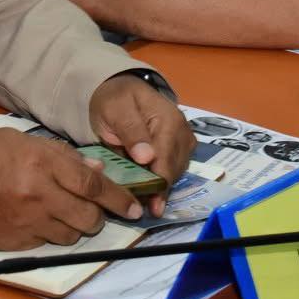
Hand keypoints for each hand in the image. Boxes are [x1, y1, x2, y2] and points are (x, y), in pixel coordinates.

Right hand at [0, 127, 143, 249]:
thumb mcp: (21, 142)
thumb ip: (61, 157)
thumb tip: (96, 173)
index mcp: (41, 164)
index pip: (92, 185)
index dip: (118, 198)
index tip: (134, 207)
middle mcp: (39, 195)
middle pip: (88, 215)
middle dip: (99, 216)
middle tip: (97, 211)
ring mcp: (28, 222)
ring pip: (72, 234)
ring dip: (77, 227)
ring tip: (66, 215)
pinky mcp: (17, 242)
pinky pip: (49, 244)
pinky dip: (52, 235)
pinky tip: (42, 223)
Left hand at [88, 74, 194, 217]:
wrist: (118, 89)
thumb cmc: (115, 99)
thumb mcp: (115, 109)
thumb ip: (130, 131)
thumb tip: (147, 157)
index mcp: (169, 120)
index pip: (166, 159)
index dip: (160, 184)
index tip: (152, 207)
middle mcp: (182, 132)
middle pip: (174, 169)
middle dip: (159, 190)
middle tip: (141, 209)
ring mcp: (183, 141)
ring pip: (175, 173)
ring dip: (160, 187)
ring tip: (142, 202)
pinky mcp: (179, 149)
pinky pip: (172, 169)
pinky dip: (160, 180)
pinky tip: (147, 191)